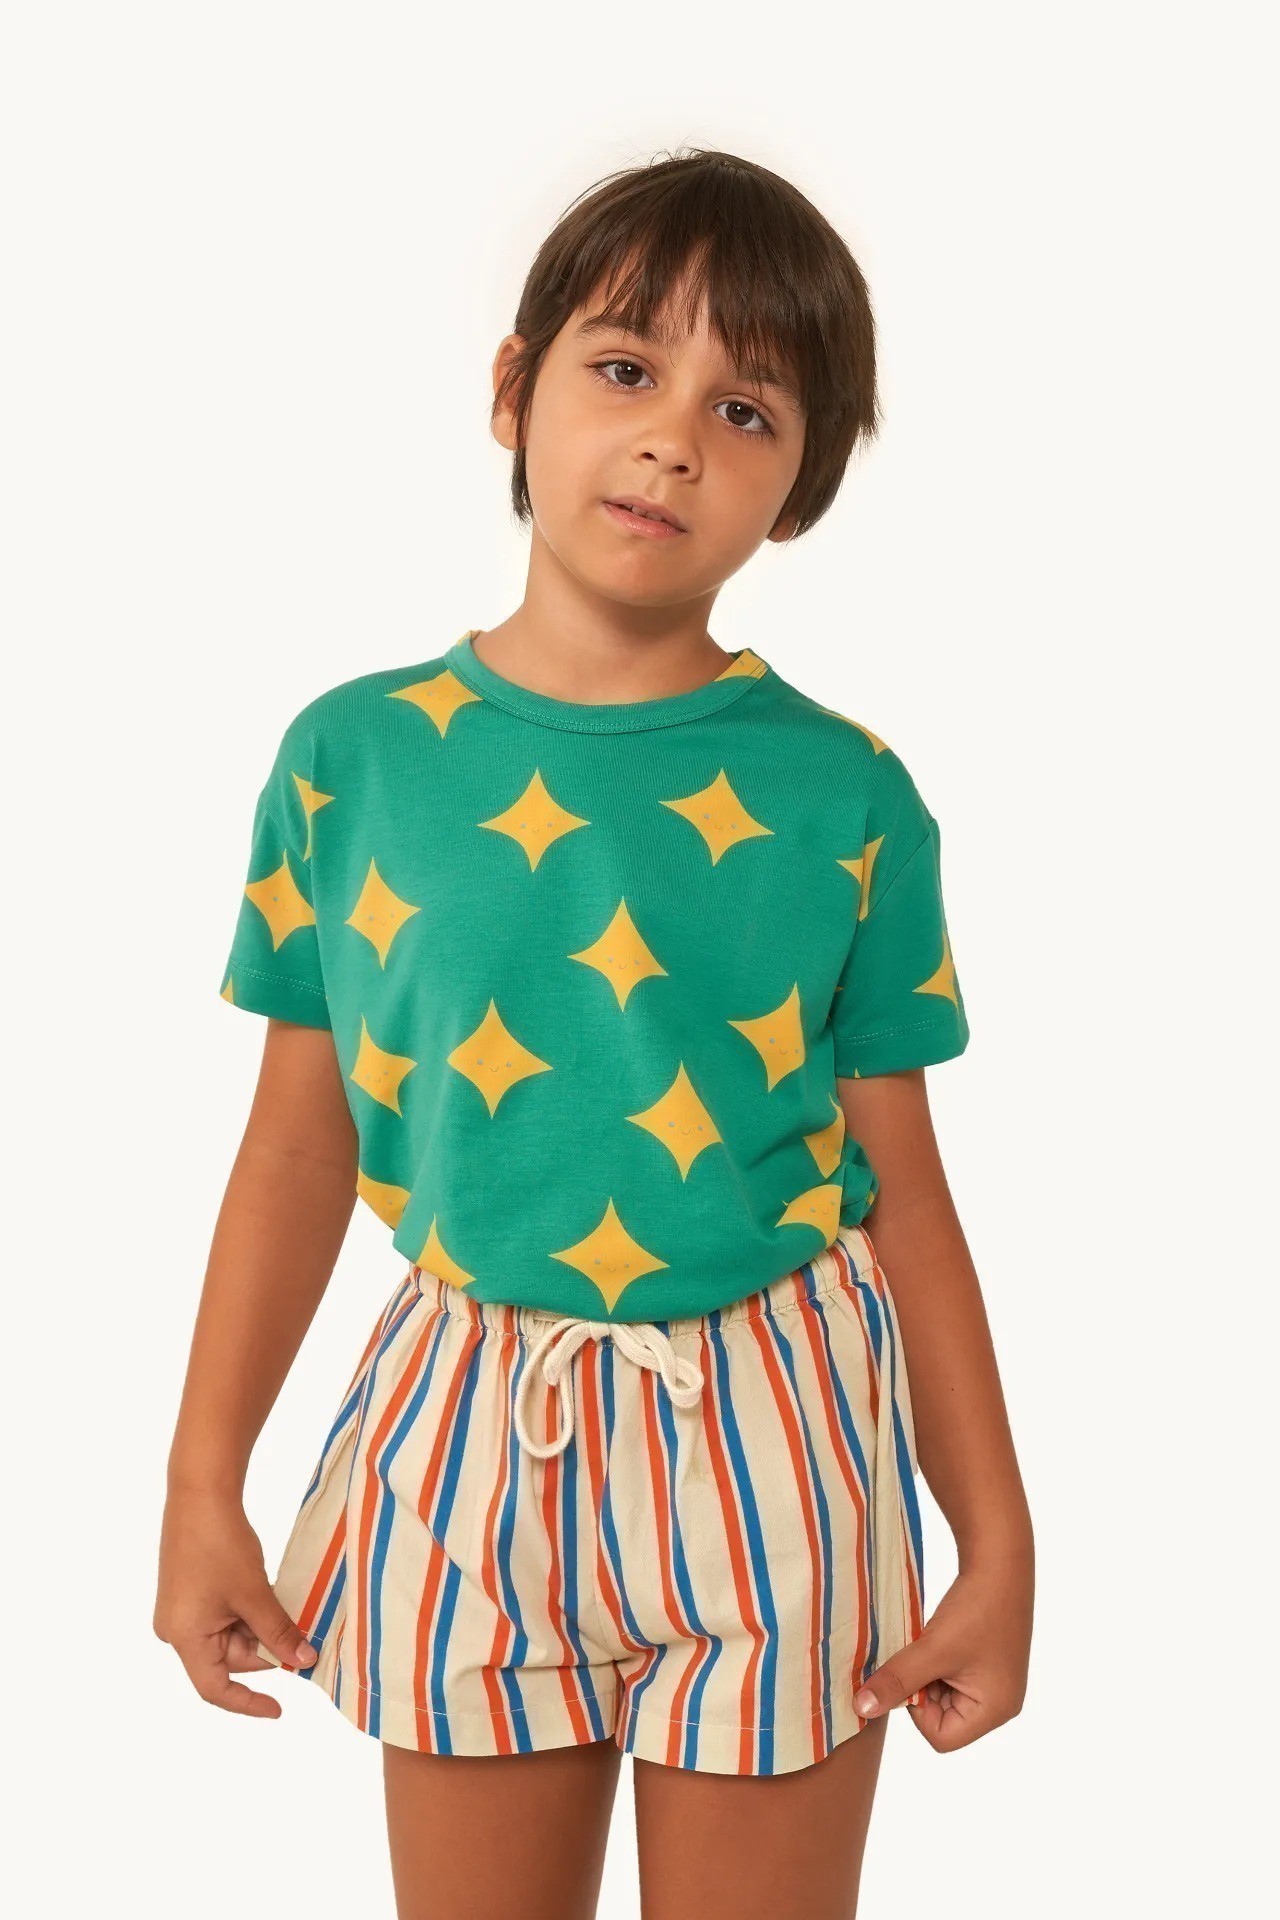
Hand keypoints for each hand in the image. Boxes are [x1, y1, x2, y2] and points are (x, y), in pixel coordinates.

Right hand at [153, 1484, 317, 1718]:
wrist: (200, 1493)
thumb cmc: (221, 1544)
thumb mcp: (254, 1593)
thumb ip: (278, 1632)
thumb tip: (304, 1660)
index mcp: (184, 1637)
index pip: (215, 1688)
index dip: (248, 1703)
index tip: (279, 1709)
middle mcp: (176, 1630)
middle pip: (227, 1658)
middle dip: (264, 1648)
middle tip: (300, 1631)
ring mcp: (181, 1611)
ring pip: (228, 1636)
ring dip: (258, 1627)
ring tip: (282, 1603)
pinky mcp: (189, 1593)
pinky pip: (222, 1616)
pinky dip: (248, 1612)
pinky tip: (266, 1594)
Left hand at [853, 1560, 1032, 1751]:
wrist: (1000, 1562)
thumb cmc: (975, 1609)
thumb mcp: (932, 1649)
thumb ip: (896, 1681)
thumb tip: (860, 1709)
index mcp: (995, 1711)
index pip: (941, 1738)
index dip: (917, 1711)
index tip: (913, 1673)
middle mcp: (1000, 1704)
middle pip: (943, 1719)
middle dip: (921, 1690)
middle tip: (919, 1656)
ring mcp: (995, 1683)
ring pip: (942, 1696)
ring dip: (926, 1673)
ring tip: (930, 1643)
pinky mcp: (987, 1663)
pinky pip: (951, 1677)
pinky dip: (936, 1661)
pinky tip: (937, 1637)